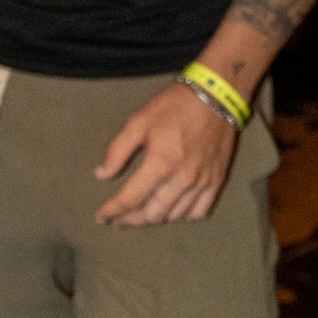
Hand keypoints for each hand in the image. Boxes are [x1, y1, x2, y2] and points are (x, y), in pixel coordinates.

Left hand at [94, 82, 238, 225]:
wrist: (215, 97)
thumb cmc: (173, 107)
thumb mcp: (138, 122)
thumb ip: (117, 151)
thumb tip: (101, 175)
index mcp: (160, 165)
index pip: (130, 199)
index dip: (113, 211)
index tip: (101, 217)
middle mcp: (182, 180)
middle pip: (152, 214)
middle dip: (131, 221)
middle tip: (117, 220)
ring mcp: (202, 184)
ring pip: (175, 217)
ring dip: (154, 219)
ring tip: (139, 215)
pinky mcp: (217, 182)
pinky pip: (199, 212)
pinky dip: (182, 217)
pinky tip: (171, 211)